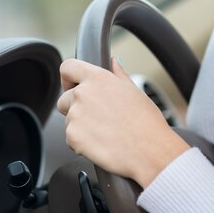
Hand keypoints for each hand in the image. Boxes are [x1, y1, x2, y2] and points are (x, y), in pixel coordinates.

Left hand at [57, 57, 189, 187]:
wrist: (149, 150)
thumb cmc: (147, 122)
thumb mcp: (136, 91)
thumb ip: (118, 75)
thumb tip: (114, 62)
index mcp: (99, 79)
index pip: (68, 68)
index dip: (69, 78)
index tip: (73, 85)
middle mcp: (83, 94)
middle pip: (64, 98)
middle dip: (75, 107)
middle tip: (98, 117)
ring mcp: (75, 116)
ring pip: (69, 120)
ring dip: (81, 126)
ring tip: (106, 132)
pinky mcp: (72, 136)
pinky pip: (71, 138)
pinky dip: (82, 142)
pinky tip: (102, 142)